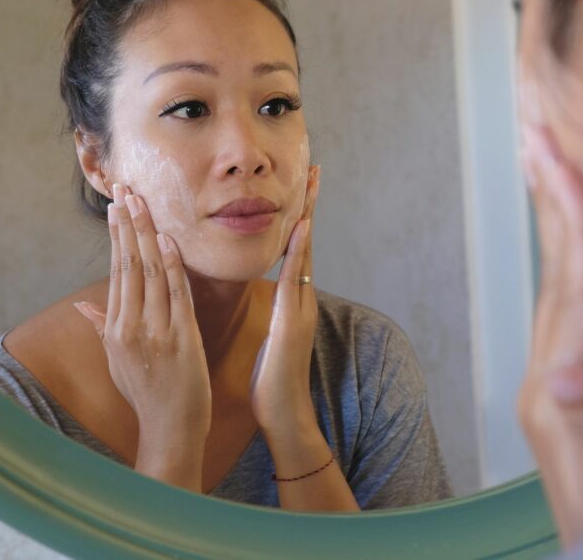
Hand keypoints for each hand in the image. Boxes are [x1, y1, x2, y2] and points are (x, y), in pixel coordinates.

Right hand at [74, 183, 211, 489]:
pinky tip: (167, 241)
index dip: (118, 238)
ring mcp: (155, 333)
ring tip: (143, 204)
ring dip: (147, 236)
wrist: (170, 429)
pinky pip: (176, 296)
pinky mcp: (181, 340)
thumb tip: (80, 305)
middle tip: (126, 191)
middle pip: (129, 266)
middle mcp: (130, 328)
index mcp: (115, 330)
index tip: (117, 208)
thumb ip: (101, 328)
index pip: (116, 273)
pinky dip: (172, 267)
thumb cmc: (145, 394)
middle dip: (128, 226)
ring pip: (150, 275)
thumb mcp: (116, 362)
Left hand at [250, 165, 320, 441]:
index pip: (294, 248)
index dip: (297, 216)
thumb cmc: (270, 380)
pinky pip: (296, 279)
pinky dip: (300, 251)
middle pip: (306, 241)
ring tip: (311, 184)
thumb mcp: (268, 336)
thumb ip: (273, 312)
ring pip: (305, 252)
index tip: (300, 186)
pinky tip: (300, 228)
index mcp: (292, 299)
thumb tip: (271, 294)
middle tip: (314, 168)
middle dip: (310, 204)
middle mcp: (301, 297)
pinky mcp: (294, 321)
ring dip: (307, 216)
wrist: (284, 414)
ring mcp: (301, 307)